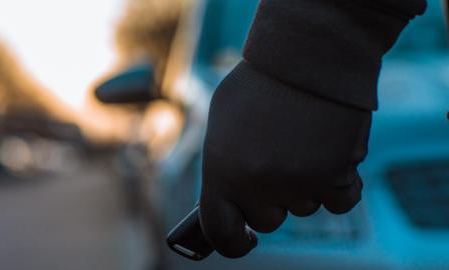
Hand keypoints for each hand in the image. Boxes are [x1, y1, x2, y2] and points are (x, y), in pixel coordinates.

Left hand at [199, 60, 371, 257]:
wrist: (305, 55)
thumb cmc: (259, 84)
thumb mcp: (221, 121)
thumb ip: (222, 164)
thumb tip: (227, 195)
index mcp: (221, 170)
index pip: (221, 232)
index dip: (232, 243)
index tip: (245, 239)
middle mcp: (256, 184)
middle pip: (268, 219)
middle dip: (272, 197)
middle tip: (277, 159)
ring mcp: (296, 183)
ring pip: (305, 207)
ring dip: (305, 184)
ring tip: (302, 142)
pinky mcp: (334, 176)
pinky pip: (341, 202)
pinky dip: (340, 184)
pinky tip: (333, 156)